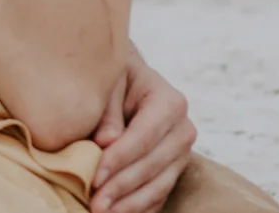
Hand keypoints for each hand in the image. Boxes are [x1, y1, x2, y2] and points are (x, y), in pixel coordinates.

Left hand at [91, 50, 195, 212]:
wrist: (131, 80)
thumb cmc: (116, 79)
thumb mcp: (110, 82)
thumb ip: (108, 110)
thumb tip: (106, 141)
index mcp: (170, 102)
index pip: (144, 136)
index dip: (120, 159)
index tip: (95, 177)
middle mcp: (183, 130)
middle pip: (152, 165)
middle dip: (121, 188)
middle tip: (95, 204)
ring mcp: (182, 154)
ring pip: (158, 186)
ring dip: (129, 204)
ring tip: (101, 212)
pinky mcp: (173, 170)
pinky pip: (159, 195)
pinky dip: (139, 208)